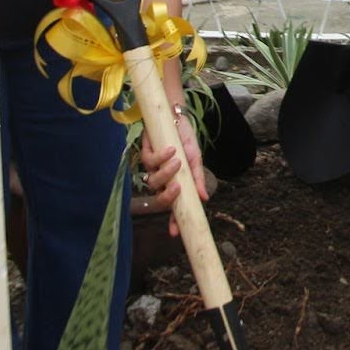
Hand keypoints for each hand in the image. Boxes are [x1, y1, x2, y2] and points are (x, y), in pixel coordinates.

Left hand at [139, 109, 207, 237]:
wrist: (176, 117)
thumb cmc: (186, 140)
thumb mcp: (196, 160)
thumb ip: (197, 180)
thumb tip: (204, 199)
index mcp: (175, 184)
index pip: (173, 207)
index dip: (173, 221)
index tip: (176, 232)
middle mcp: (162, 180)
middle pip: (158, 198)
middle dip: (167, 197)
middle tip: (178, 189)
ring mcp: (152, 169)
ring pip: (153, 181)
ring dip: (166, 172)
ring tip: (178, 161)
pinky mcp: (145, 154)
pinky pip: (149, 162)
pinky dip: (161, 157)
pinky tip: (171, 150)